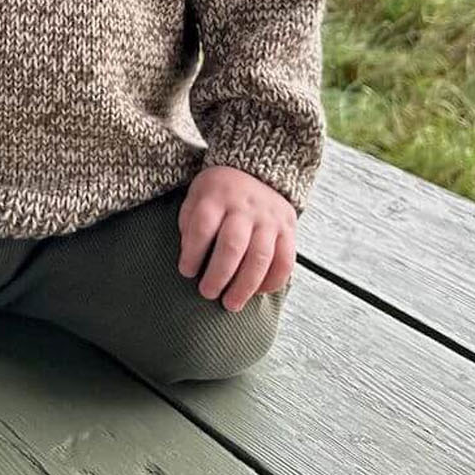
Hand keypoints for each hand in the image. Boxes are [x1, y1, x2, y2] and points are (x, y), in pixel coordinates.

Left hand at [177, 165, 295, 311]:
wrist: (255, 170)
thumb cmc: (219, 193)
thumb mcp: (196, 196)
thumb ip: (190, 224)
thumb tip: (191, 258)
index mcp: (217, 195)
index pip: (203, 226)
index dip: (193, 253)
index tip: (186, 272)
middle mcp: (245, 206)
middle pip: (232, 245)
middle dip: (218, 275)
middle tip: (207, 293)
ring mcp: (269, 218)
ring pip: (260, 257)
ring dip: (245, 286)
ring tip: (231, 303)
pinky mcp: (288, 228)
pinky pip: (285, 261)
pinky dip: (272, 282)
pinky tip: (257, 292)